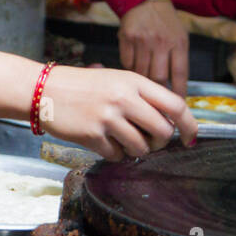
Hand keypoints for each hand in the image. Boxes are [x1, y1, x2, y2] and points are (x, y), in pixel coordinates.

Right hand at [38, 64, 197, 160]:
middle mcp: (124, 98)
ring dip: (136, 150)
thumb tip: (170, 123)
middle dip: (160, 142)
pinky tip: (103, 142)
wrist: (45, 90)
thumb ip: (142, 97)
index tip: (189, 137)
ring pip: (141, 147)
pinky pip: (117, 156)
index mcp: (134, 82)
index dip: (188, 124)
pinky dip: (114, 154)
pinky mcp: (93, 135)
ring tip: (122, 140)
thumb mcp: (117, 80)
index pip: (175, 104)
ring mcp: (108, 117)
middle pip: (163, 131)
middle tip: (150, 141)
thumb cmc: (83, 86)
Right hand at [117, 0, 189, 95]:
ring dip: (142, 83)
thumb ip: (178, 61)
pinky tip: (131, 70)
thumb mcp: (179, 37)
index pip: (180, 75)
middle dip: (157, 94)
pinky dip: (129, 71)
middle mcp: (161, 41)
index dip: (178, 94)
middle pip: (158, 78)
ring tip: (142, 89)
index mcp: (178, 42)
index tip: (175, 109)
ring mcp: (142, 40)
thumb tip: (174, 92)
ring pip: (141, 73)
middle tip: (156, 103)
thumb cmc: (165, 22)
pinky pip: (126, 63)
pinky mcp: (126, 38)